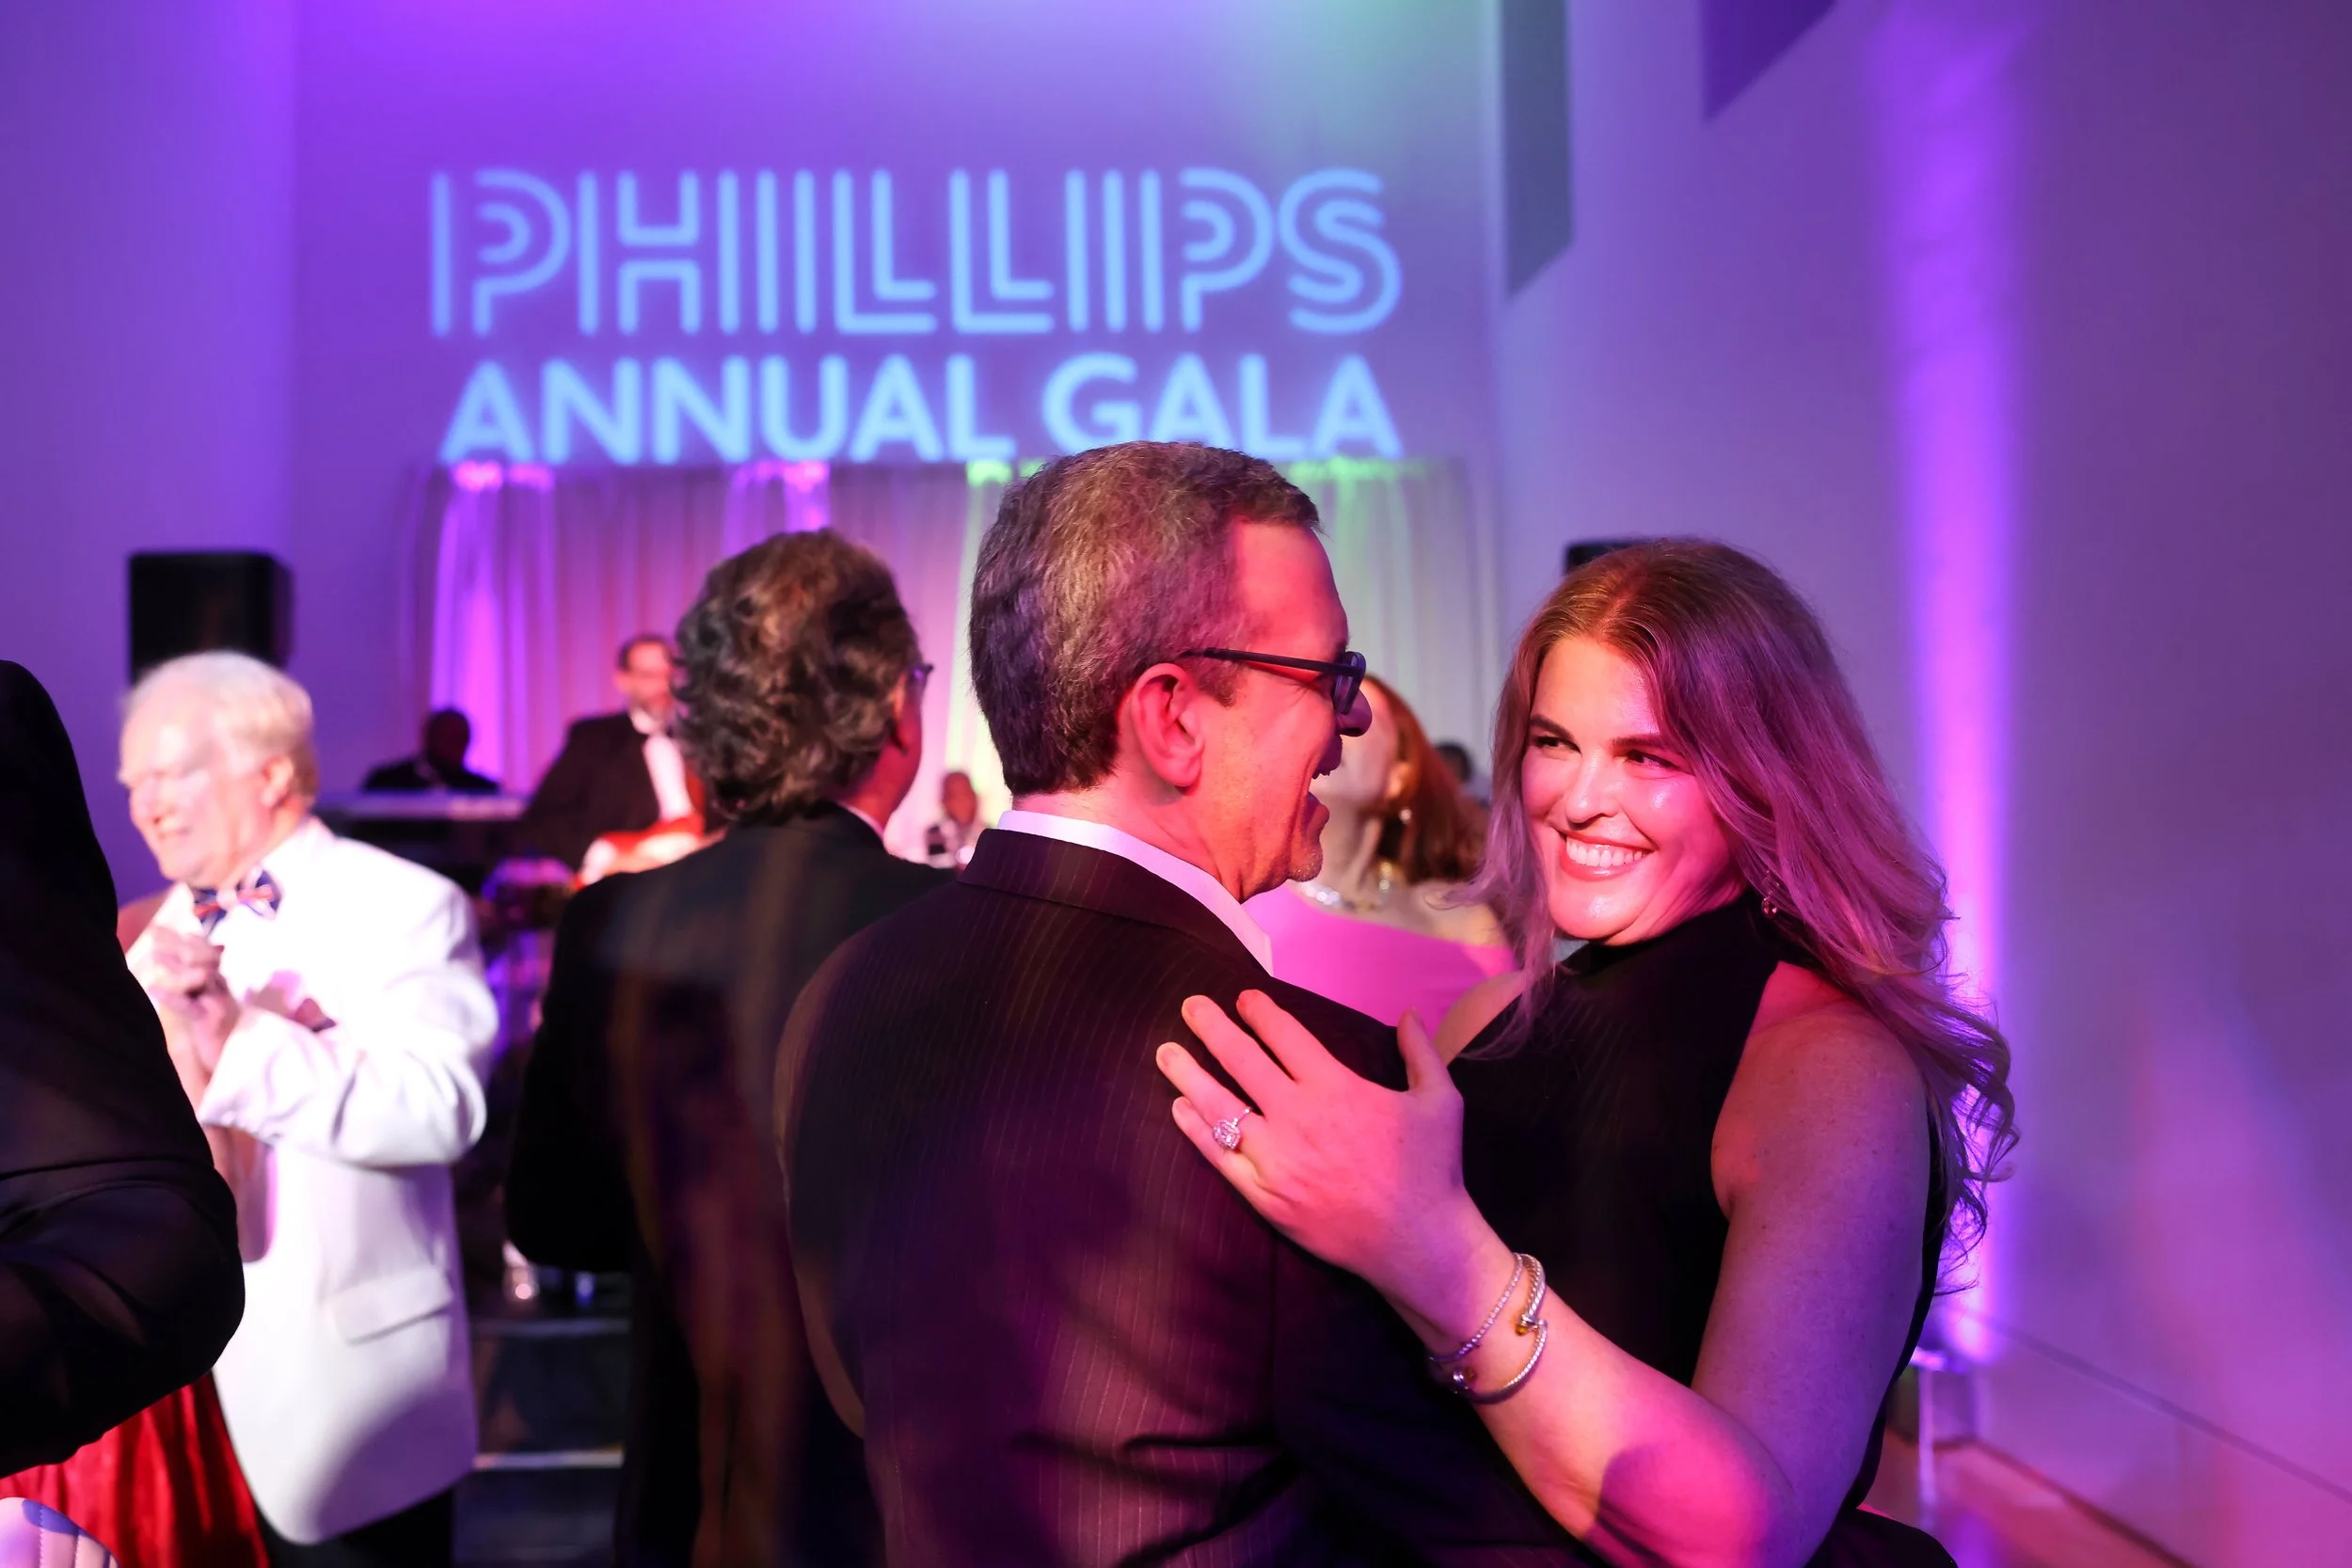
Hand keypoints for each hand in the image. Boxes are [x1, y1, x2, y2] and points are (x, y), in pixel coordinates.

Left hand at [146, 928, 240, 1072]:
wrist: (241, 1062)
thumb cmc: (229, 1036)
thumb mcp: (221, 1008)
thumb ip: (213, 988)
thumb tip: (207, 968)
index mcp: (222, 987)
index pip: (210, 956)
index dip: (194, 941)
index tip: (176, 928)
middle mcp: (221, 991)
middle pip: (203, 960)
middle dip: (179, 944)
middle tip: (157, 930)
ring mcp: (217, 1004)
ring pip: (198, 978)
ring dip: (175, 965)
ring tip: (155, 954)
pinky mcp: (208, 1022)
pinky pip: (188, 1006)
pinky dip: (171, 996)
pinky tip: (153, 988)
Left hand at [1156, 991, 1502, 1330]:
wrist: (1419, 1243)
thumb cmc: (1430, 1170)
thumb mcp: (1441, 1101)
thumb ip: (1422, 1053)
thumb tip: (1410, 1014)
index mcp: (1336, 1087)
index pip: (1284, 1036)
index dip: (1259, 1012)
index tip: (1243, 999)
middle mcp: (1298, 1116)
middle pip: (1240, 1060)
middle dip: (1211, 1027)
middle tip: (1191, 1007)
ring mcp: (1276, 1159)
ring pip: (1219, 1107)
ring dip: (1187, 1074)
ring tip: (1166, 1052)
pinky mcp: (1265, 1196)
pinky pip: (1219, 1157)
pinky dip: (1196, 1130)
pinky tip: (1180, 1108)